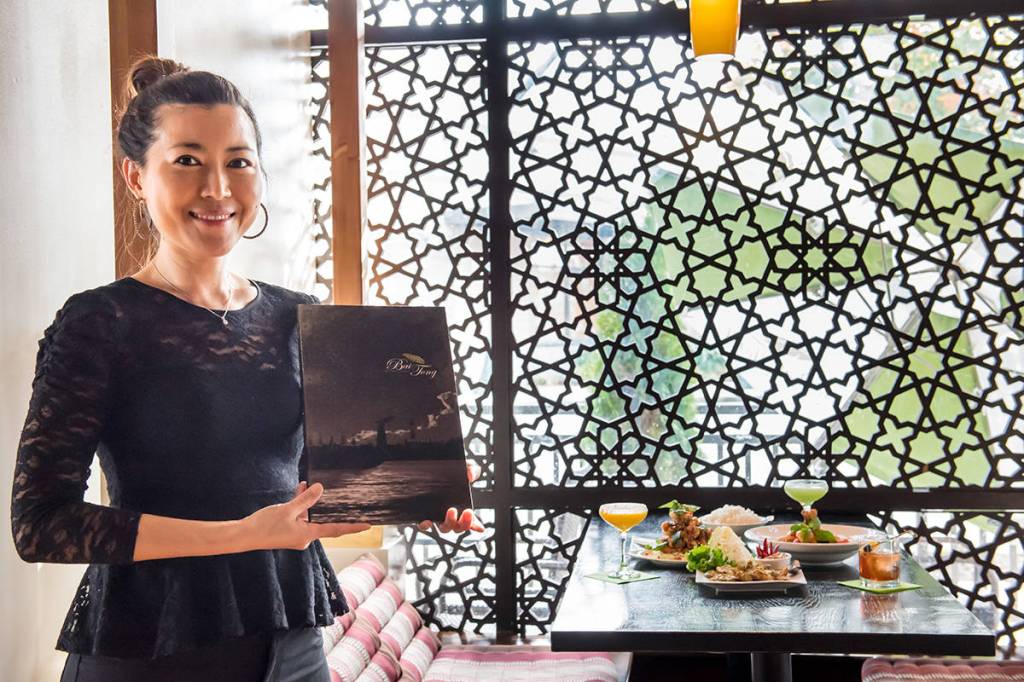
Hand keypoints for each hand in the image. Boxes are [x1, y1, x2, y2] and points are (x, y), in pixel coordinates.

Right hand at [243, 482, 370, 550]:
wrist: (244, 535)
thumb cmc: (265, 526)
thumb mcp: (288, 509)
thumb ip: (305, 499)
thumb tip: (320, 489)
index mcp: (308, 535)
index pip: (336, 530)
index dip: (352, 527)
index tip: (368, 525)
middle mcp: (304, 537)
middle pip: (321, 519)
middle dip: (326, 506)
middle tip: (343, 497)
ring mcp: (295, 534)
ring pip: (308, 514)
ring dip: (308, 501)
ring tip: (306, 484)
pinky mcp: (287, 530)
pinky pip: (299, 515)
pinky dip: (299, 504)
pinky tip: (298, 488)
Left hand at [417, 463, 484, 533]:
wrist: (429, 466)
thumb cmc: (449, 470)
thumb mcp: (464, 467)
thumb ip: (472, 469)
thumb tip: (470, 475)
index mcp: (461, 506)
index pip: (469, 520)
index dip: (474, 525)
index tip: (480, 527)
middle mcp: (448, 513)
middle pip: (458, 527)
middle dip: (464, 523)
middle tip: (467, 511)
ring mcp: (436, 514)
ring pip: (444, 528)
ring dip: (449, 523)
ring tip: (451, 510)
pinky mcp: (423, 513)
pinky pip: (424, 525)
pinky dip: (426, 525)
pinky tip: (428, 521)